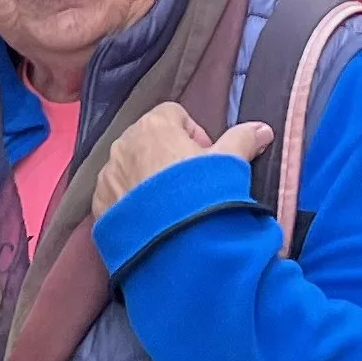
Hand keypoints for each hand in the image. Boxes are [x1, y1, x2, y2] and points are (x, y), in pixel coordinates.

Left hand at [92, 100, 272, 215]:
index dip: (194, 135)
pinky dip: (130, 200)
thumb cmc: (203, 196)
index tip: (205, 159)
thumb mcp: (229, 165)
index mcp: (154, 126)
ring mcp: (108, 175)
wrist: (174, 245)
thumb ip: (243, 140)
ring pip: (130, 166)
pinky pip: (116, 193)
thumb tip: (263, 129)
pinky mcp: (99, 204)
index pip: (174, 115)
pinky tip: (152, 219)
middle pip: (149, 139)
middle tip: (191, 184)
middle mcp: (124, 144)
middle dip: (168, 155)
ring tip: (171, 205)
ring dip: (147, 178)